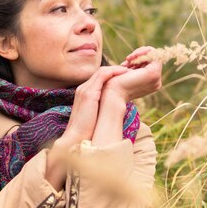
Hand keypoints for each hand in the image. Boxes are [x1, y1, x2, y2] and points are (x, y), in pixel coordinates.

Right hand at [46, 65, 126, 190]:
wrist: (76, 137)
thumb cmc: (86, 131)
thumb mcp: (95, 116)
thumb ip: (102, 109)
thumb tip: (114, 110)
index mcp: (84, 94)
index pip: (99, 79)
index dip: (112, 76)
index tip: (125, 77)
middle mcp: (83, 89)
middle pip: (101, 72)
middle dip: (116, 70)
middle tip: (130, 70)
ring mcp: (85, 90)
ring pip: (102, 71)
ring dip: (117, 69)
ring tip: (129, 70)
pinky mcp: (89, 93)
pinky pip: (103, 75)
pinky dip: (114, 72)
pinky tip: (125, 73)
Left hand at [105, 46, 161, 100]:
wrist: (112, 93)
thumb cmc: (114, 84)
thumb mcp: (126, 73)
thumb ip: (134, 68)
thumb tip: (135, 58)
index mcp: (150, 84)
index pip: (150, 63)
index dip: (138, 58)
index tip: (127, 60)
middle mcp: (156, 82)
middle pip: (152, 59)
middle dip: (137, 56)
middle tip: (126, 61)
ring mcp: (156, 79)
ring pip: (153, 55)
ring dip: (138, 54)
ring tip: (127, 60)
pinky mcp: (153, 73)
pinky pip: (153, 53)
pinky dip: (141, 52)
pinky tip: (130, 58)